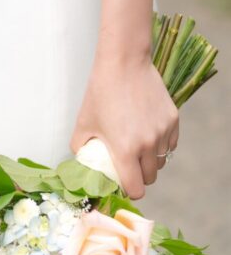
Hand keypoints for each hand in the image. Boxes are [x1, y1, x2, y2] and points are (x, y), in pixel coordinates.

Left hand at [70, 51, 178, 199]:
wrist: (124, 64)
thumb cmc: (100, 93)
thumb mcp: (83, 124)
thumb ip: (82, 149)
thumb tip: (83, 165)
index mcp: (125, 149)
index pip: (136, 188)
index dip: (129, 191)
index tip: (123, 184)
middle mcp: (148, 144)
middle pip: (150, 177)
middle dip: (139, 176)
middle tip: (128, 166)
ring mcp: (163, 132)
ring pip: (161, 161)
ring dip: (150, 161)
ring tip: (137, 148)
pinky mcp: (173, 120)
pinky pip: (170, 144)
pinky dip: (161, 145)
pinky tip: (147, 134)